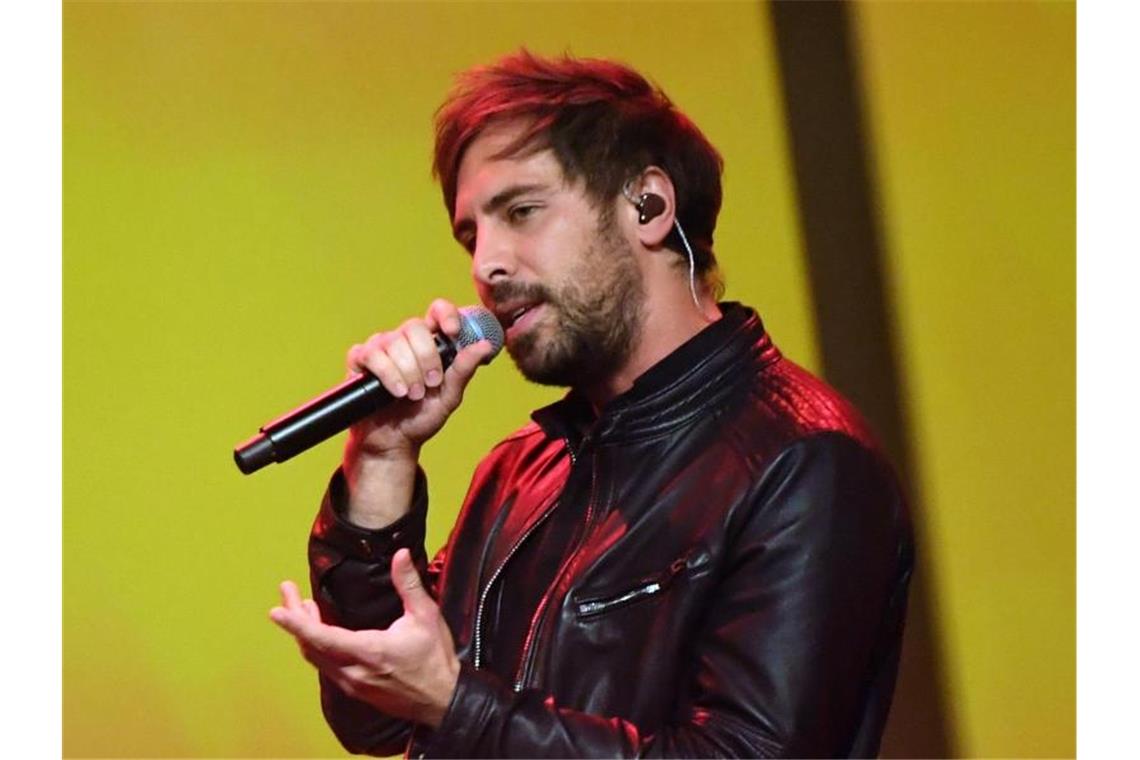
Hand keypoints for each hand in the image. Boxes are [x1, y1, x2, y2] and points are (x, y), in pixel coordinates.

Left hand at [269, 549, 459, 727]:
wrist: (442, 699)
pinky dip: (316, 646)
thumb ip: (408, 584)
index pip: (321, 636)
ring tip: (302, 607)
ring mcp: (352, 683)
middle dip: (295, 618)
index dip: (296, 623)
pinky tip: (320, 632)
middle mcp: (354, 670)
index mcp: (369, 650)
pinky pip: (325, 666)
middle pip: (311, 645)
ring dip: (305, 632)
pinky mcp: (355, 689)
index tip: (277, 610)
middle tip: (287, 593)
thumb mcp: (426, 616)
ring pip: (315, 657)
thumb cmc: (435, 659)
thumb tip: (399, 555)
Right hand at [342, 299, 495, 526]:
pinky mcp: (360, 361)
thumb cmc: (421, 417)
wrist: (394, 442)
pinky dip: (386, 374)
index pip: (437, 312)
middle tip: (431, 383)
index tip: (452, 332)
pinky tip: (394, 391)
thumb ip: (464, 369)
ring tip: (412, 395)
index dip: (445, 314)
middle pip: (414, 326)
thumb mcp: (449, 396)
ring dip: (407, 372)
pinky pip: (371, 355)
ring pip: (393, 342)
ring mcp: (381, 349)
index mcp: (429, 344)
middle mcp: (404, 341)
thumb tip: (485, 345)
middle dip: (426, 357)